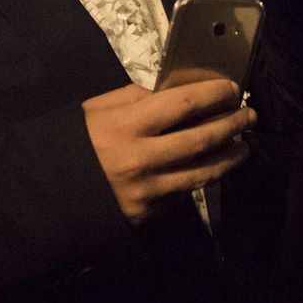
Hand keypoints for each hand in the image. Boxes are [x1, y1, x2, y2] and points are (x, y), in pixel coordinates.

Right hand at [82, 79, 254, 223]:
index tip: (232, 88)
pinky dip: (200, 179)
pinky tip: (212, 169)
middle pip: (202, 139)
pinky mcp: (150, 214)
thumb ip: (138, 99)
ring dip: (229, 158)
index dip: (214, 94)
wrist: (51, 189)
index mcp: (128, 125)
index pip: (185, 104)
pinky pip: (184, 193)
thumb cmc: (77, 141)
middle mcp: (143, 159)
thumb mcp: (100, 108)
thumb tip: (175, 96)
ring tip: (243, 147)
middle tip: (250, 116)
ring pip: (202, 173)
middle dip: (232, 125)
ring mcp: (148, 191)